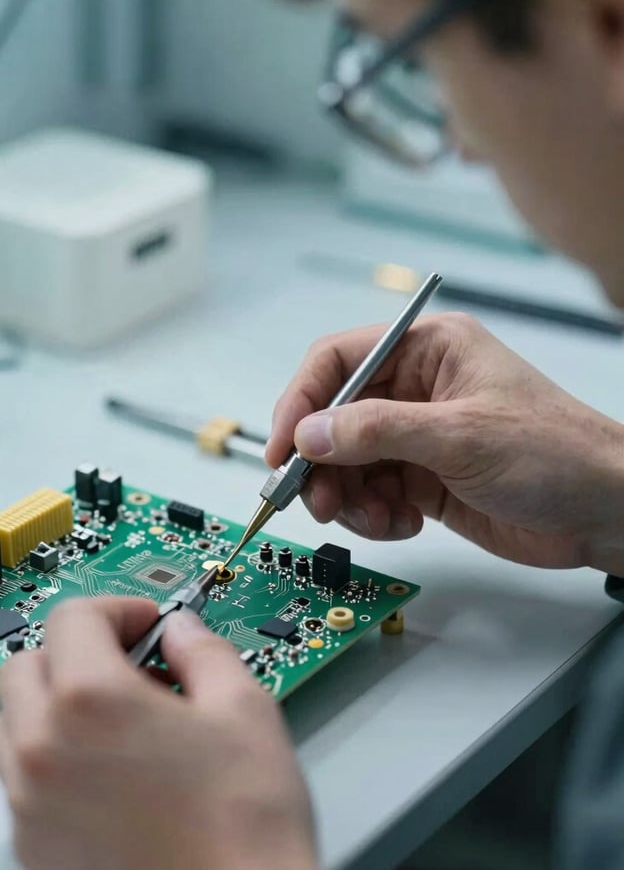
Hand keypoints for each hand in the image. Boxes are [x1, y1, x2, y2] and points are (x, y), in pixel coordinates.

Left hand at [0, 597, 316, 869]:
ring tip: (114, 717)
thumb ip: (203, 650)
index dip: (117, 609)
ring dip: (51, 702)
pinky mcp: (35, 849)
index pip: (72, 618)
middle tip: (129, 663)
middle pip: (25, 664)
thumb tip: (181, 631)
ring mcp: (31, 806)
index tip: (146, 623)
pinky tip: (107, 769)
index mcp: (92, 702)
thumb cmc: (243, 824)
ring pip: (10, 722)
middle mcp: (44, 751)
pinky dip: (49, 756)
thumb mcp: (243, 708)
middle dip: (75, 651)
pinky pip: (18, 779)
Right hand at [267, 313, 623, 574]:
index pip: (338, 361)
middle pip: (334, 418)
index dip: (300, 401)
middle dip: (322, 462)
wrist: (604, 513)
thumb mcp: (462, 435)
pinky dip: (374, 514)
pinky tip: (404, 523)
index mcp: (427, 350)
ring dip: (348, 495)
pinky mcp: (422, 477)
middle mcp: (416, 388)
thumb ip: (378, 431)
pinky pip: (371, 492)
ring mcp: (416, 435)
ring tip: (375, 517)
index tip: (282, 448)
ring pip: (347, 462)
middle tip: (317, 499)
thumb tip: (309, 434)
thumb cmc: (556, 453)